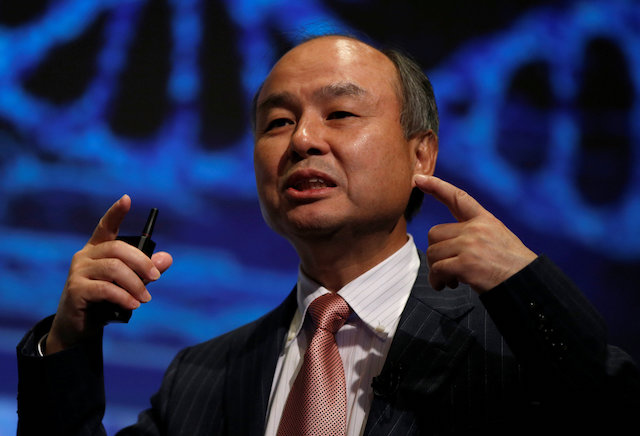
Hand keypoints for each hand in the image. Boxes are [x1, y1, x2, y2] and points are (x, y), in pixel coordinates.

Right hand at [46, 195, 172, 353]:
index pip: (106, 226)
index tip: (127, 199)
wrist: (79, 327)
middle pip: (117, 249)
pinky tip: (133, 305)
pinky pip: (105, 288)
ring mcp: (78, 272)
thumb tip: (168, 259)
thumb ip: (146, 270)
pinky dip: (123, 296)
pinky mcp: (75, 290)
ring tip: (145, 298)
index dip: (116, 212)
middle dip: (142, 263)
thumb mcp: (129, 283)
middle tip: (156, 278)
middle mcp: (85, 255)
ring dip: (135, 284)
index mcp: (98, 249)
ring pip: (113, 269)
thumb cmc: (105, 300)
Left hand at [414, 175, 535, 293]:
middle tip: (445, 267)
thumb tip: (448, 242)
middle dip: (436, 251)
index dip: (437, 186)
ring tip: (449, 280)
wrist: (527, 283)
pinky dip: (437, 280)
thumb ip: (475, 233)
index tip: (419, 179)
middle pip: (435, 233)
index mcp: (485, 220)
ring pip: (433, 252)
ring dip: (436, 269)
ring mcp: (470, 245)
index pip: (457, 198)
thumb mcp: (498, 238)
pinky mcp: (465, 264)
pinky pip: (437, 270)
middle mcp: (476, 229)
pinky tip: (446, 285)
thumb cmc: (512, 267)